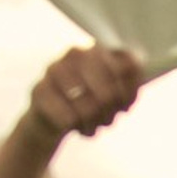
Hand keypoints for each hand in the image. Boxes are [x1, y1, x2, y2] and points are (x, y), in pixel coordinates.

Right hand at [22, 43, 146, 148]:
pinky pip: (68, 118)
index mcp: (98, 49)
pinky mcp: (39, 90)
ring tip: (92, 128)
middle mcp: (76, 53)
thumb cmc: (88, 103)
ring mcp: (54, 69)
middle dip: (110, 113)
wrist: (51, 117)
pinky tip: (74, 128)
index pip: (128, 68)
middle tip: (107, 122)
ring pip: (88, 107)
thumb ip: (130, 80)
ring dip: (94, 124)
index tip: (125, 108)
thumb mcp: (114, 93)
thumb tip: (138, 66)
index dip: (129, 95)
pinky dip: (75, 128)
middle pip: (108, 93)